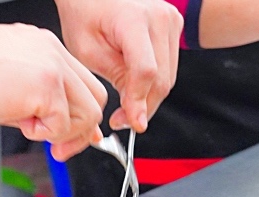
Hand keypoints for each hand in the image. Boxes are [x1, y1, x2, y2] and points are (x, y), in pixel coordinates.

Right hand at [0, 22, 105, 159]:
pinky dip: (42, 134)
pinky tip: (18, 123)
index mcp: (44, 50)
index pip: (83, 86)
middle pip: (95, 99)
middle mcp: (53, 52)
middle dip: (79, 132)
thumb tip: (56, 132)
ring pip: (88, 114)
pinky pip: (63, 125)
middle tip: (55, 148)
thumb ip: (36, 107)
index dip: (80, 117)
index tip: (67, 137)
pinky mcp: (46, 84)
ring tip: (27, 128)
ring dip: (61, 133)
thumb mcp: (6, 91)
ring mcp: (54, 66)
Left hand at [55, 0, 182, 131]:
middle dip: (144, 105)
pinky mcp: (174, 25)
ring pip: (169, 76)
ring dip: (149, 95)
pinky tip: (134, 83)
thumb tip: (136, 109)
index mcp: (134, 19)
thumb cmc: (85, 12)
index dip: (139, 101)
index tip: (132, 123)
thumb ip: (115, 77)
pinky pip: (169, 65)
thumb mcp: (87, 50)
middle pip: (162, 78)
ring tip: (126, 103)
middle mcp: (159, 17)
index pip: (146, 71)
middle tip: (123, 121)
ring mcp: (170, 19)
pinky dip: (154, 81)